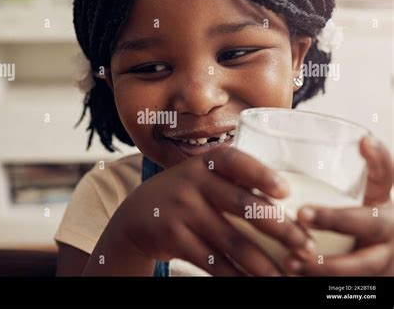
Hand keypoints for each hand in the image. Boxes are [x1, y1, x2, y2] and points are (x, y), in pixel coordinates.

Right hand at [103, 147, 312, 275]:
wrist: (137, 214)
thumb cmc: (184, 194)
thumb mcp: (201, 177)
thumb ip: (232, 181)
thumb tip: (284, 201)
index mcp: (205, 164)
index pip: (235, 161)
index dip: (261, 174)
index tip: (287, 192)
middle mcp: (192, 183)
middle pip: (242, 205)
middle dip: (280, 228)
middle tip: (306, 247)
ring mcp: (181, 210)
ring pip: (231, 241)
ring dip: (263, 263)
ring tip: (287, 275)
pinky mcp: (174, 237)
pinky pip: (212, 262)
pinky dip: (236, 276)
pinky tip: (253, 283)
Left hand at [285, 135, 393, 275]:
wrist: (372, 263)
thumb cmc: (349, 228)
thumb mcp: (346, 204)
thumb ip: (323, 189)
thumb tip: (273, 171)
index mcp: (379, 204)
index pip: (385, 177)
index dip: (379, 160)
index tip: (364, 140)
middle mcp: (386, 230)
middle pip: (370, 223)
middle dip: (335, 219)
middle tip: (303, 214)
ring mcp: (382, 260)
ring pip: (361, 266)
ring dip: (325, 265)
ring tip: (291, 261)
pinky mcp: (372, 282)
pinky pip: (349, 288)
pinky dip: (319, 284)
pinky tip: (292, 279)